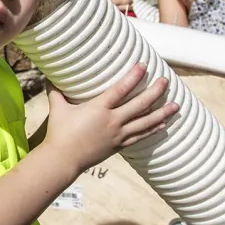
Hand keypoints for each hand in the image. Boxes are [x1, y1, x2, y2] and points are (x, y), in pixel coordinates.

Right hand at [44, 64, 176, 171]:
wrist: (63, 159)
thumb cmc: (59, 132)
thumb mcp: (57, 108)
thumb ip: (56, 91)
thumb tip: (48, 75)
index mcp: (99, 108)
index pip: (121, 89)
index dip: (134, 76)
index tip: (144, 66)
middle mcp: (112, 121)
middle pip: (140, 104)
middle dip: (155, 92)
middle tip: (166, 81)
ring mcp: (118, 134)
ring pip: (145, 122)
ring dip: (162, 112)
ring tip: (176, 105)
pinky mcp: (119, 145)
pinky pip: (140, 136)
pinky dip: (153, 129)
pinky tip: (163, 124)